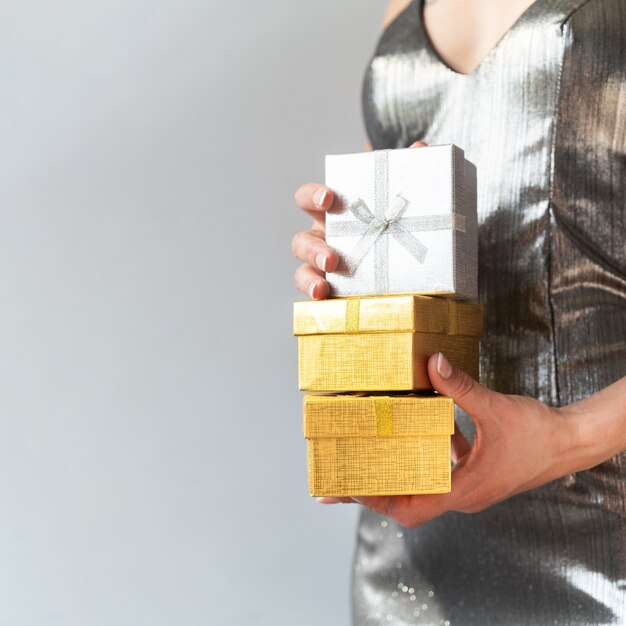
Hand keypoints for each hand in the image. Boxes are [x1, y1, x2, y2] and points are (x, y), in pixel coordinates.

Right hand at [292, 141, 426, 298]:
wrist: (423, 258)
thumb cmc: (402, 221)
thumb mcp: (407, 198)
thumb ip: (412, 172)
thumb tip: (421, 148)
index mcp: (335, 214)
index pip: (309, 199)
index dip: (313, 196)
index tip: (329, 200)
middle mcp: (324, 240)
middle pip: (300, 241)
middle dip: (312, 248)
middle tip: (332, 258)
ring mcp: (327, 268)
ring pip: (302, 271)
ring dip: (309, 276)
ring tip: (324, 285)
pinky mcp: (336, 291)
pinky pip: (317, 295)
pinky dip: (317, 295)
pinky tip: (326, 299)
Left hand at [319, 352, 585, 527]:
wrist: (572, 443)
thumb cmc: (539, 434)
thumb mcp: (494, 407)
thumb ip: (460, 387)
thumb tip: (431, 363)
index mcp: (464, 490)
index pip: (410, 507)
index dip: (377, 500)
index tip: (350, 489)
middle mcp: (463, 496)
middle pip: (410, 503)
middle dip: (377, 492)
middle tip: (346, 477)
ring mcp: (470, 487)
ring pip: (424, 488)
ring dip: (398, 476)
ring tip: (371, 459)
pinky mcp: (477, 475)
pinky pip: (443, 472)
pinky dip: (426, 459)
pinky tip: (421, 433)